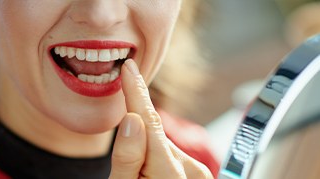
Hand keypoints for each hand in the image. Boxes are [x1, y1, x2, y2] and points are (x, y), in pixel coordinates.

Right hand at [109, 59, 212, 178]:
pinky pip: (169, 154)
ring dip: (146, 151)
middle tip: (125, 168)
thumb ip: (127, 158)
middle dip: (136, 137)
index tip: (130, 68)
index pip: (148, 121)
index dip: (136, 92)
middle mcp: (190, 170)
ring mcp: (197, 173)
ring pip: (160, 144)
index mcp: (170, 173)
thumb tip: (132, 119)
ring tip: (137, 177)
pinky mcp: (197, 174)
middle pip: (152, 135)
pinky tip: (149, 175)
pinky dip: (156, 157)